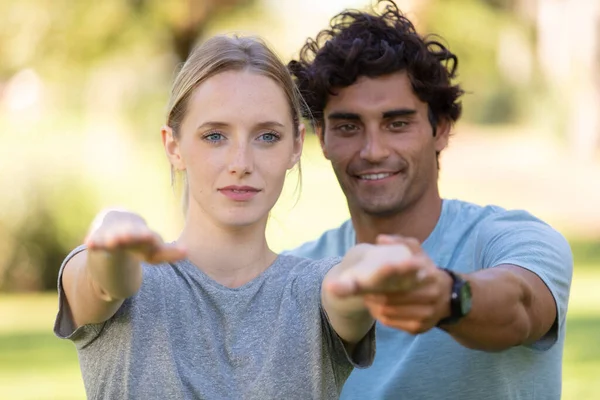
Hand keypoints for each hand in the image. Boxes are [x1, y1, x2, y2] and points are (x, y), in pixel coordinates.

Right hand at [85, 209, 185, 263]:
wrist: (117, 222)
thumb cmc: (141, 241)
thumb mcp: (155, 251)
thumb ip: (170, 253)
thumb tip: (188, 252)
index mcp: (144, 235)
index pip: (148, 236)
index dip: (148, 237)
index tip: (150, 237)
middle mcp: (129, 231)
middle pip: (130, 233)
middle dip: (129, 235)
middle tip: (125, 236)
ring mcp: (113, 233)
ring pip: (113, 235)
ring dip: (112, 237)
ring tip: (110, 241)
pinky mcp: (98, 237)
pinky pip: (95, 239)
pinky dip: (93, 241)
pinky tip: (88, 243)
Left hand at [326, 235, 452, 333]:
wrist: (449, 298)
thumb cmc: (426, 271)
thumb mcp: (419, 253)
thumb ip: (401, 242)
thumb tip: (380, 239)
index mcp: (430, 274)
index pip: (400, 278)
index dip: (378, 280)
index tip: (364, 279)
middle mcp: (431, 295)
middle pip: (390, 298)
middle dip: (372, 295)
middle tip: (362, 290)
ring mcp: (426, 314)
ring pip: (388, 312)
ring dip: (373, 306)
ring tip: (367, 298)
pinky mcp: (419, 328)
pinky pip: (392, 323)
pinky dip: (380, 316)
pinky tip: (376, 308)